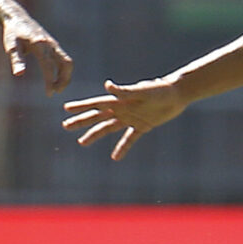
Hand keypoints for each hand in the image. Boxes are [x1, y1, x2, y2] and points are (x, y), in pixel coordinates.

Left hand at [3, 15, 73, 94]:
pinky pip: (63, 59)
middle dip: (64, 79)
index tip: (49, 94)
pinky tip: (56, 79)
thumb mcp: (11, 47)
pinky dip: (63, 70)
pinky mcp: (54, 46)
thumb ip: (16, 60)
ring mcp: (54, 44)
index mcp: (40, 44)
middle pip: (65, 63)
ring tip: (57, 88)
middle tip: (56, 92)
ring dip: (65, 76)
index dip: (50, 80)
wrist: (18, 19)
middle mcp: (50, 44)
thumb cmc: (13, 33)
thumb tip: (19, 74)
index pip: (48, 65)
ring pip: (67, 62)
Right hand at [62, 77, 185, 159]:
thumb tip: (107, 86)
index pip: (96, 104)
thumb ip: (125, 90)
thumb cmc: (160, 89)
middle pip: (97, 117)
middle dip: (81, 121)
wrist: (177, 94)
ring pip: (108, 128)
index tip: (66, 109)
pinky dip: (122, 148)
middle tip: (65, 126)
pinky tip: (115, 157)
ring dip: (94, 135)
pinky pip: (129, 139)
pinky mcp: (142, 126)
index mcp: (119, 100)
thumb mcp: (143, 91)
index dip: (80, 107)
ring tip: (82, 143)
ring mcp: (130, 118)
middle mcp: (121, 109)